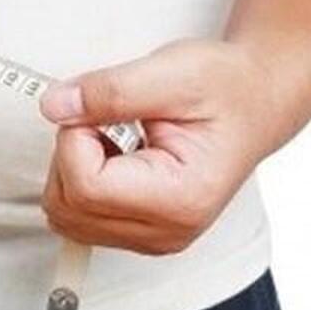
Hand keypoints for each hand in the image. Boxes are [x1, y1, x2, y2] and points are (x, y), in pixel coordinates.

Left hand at [38, 39, 296, 255]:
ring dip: (73, 167)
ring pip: (66, 215)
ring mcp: (154, 238)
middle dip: (70, 152)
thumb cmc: (227, 87)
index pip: (84, 185)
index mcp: (181, 199)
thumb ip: (109, 90)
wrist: (255, 100)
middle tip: (106, 119)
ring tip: (114, 136)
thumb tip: (55, 106)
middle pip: (68, 206)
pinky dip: (80, 181)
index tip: (98, 108)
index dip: (74, 137)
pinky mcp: (141, 232)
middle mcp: (167, 231)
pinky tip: (114, 155)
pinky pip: (79, 216)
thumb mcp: (172, 72)